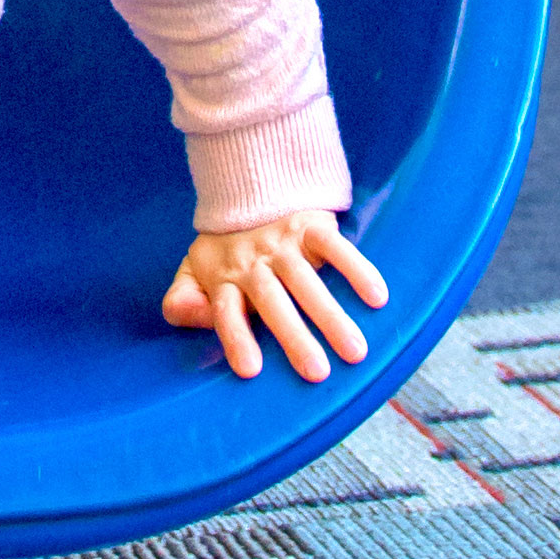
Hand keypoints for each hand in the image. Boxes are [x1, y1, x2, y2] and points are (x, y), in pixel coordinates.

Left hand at [163, 212, 386, 382]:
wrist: (249, 185)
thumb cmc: (224, 248)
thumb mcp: (192, 270)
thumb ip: (182, 301)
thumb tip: (196, 319)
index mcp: (223, 278)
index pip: (227, 312)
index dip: (236, 337)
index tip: (251, 370)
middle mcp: (253, 263)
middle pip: (272, 302)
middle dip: (294, 337)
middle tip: (317, 373)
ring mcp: (283, 244)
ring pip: (307, 281)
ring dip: (332, 315)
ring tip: (356, 351)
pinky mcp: (310, 226)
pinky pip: (334, 247)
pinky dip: (356, 269)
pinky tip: (377, 296)